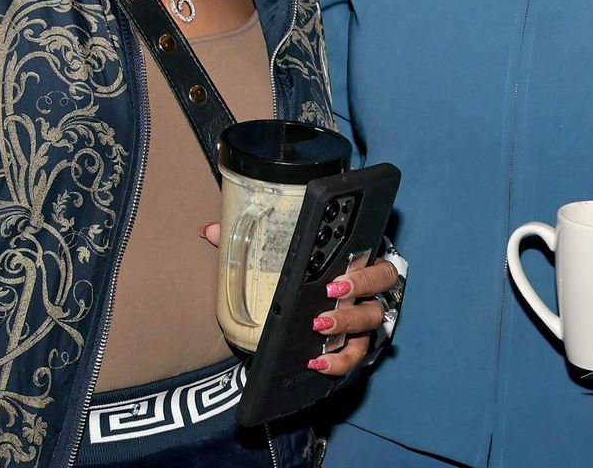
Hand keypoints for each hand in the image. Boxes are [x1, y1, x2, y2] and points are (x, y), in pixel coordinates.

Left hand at [199, 224, 403, 377]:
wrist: (319, 304)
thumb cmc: (304, 272)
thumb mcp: (283, 253)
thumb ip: (249, 241)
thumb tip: (211, 231)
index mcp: (353, 257)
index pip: (370, 251)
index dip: (362, 259)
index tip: (341, 267)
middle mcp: (366, 285)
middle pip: (380, 282)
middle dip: (359, 287)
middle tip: (330, 292)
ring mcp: (365, 316)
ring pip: (372, 318)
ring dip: (347, 322)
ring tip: (320, 326)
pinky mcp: (358, 344)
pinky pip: (358, 354)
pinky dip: (341, 360)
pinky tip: (319, 362)